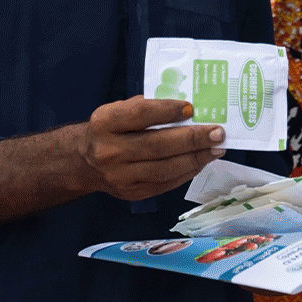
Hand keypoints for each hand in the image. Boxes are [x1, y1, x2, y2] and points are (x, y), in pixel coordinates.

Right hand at [78, 96, 225, 201]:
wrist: (84, 163)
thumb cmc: (109, 129)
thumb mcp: (118, 110)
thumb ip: (146, 107)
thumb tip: (186, 109)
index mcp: (105, 123)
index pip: (140, 115)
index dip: (167, 111)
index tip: (192, 108)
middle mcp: (110, 151)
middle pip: (157, 145)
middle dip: (192, 139)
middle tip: (218, 132)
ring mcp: (121, 176)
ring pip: (165, 169)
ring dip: (196, 158)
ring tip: (217, 148)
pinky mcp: (133, 194)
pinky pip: (165, 183)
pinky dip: (187, 172)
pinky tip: (202, 161)